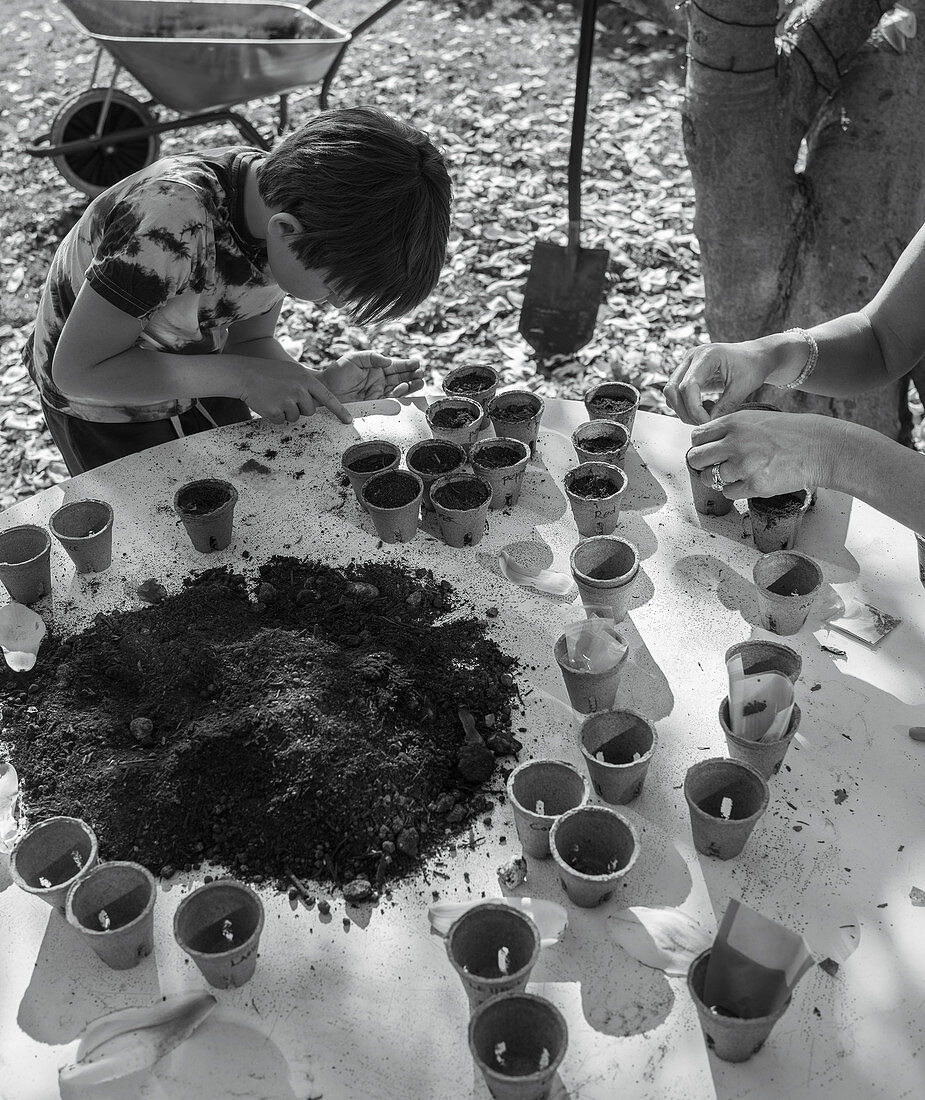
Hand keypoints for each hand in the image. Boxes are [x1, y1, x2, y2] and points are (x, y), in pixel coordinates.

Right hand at [236, 359, 351, 424]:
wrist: (245, 374)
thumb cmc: (269, 373)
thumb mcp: (293, 371)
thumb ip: (307, 384)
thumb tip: (319, 401)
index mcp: (306, 379)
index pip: (328, 398)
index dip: (339, 411)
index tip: (348, 421)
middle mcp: (299, 390)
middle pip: (310, 411)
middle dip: (300, 408)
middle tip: (285, 396)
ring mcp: (287, 401)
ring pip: (295, 418)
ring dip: (286, 412)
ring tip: (275, 398)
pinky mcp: (275, 411)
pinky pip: (281, 421)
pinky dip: (275, 416)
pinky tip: (268, 403)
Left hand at [319, 352, 424, 402]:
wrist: (325, 391)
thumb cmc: (337, 372)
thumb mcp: (354, 359)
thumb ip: (371, 357)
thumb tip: (388, 361)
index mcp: (377, 367)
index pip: (395, 366)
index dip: (407, 365)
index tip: (417, 363)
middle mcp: (380, 380)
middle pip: (400, 377)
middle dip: (412, 375)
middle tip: (421, 374)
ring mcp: (378, 392)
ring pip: (398, 389)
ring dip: (410, 386)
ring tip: (419, 382)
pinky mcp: (375, 403)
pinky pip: (390, 400)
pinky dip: (399, 395)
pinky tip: (404, 389)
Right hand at [665, 341, 777, 423]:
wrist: (755, 356)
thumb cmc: (752, 366)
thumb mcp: (743, 387)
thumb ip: (725, 406)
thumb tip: (708, 425)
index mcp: (706, 355)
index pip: (688, 386)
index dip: (694, 409)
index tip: (707, 422)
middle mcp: (692, 357)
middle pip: (672, 389)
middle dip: (684, 412)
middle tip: (703, 423)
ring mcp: (687, 364)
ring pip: (671, 393)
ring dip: (683, 410)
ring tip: (707, 413)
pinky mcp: (687, 372)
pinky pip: (677, 393)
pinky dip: (686, 406)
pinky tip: (705, 407)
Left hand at [686, 411, 842, 498]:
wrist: (819, 447)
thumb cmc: (789, 433)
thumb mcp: (755, 419)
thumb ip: (729, 429)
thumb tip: (702, 444)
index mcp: (734, 422)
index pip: (697, 437)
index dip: (700, 446)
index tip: (707, 451)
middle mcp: (735, 443)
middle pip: (695, 459)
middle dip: (702, 464)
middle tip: (714, 466)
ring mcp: (744, 465)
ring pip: (709, 478)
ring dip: (718, 478)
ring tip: (736, 473)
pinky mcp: (755, 485)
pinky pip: (728, 492)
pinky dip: (734, 490)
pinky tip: (749, 481)